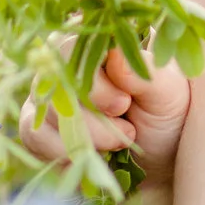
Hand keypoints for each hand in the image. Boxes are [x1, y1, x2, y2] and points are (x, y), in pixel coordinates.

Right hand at [18, 46, 191, 189]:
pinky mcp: (40, 126)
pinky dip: (64, 152)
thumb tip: (114, 57)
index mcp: (100, 41)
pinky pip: (34, 134)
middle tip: (127, 130)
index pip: (75, 45)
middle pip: (54, 77)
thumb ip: (145, 72)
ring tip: (119, 143)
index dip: (95, 80)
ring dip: (84, 135)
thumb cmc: (167, 116)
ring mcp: (50, 93)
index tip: (124, 103)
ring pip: (45, 110)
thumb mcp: (169, 93)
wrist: (159, 163)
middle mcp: (68, 61)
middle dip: (91, 112)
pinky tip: (93, 157)